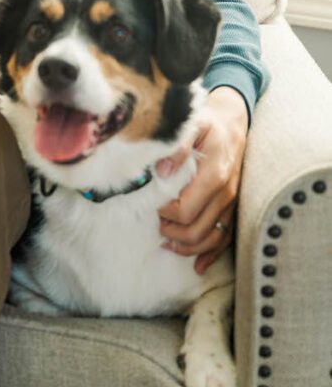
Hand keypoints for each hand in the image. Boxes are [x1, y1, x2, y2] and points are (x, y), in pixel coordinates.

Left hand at [155, 87, 248, 274]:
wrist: (233, 121)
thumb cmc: (208, 122)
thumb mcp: (192, 123)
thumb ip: (178, 146)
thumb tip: (162, 172)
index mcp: (214, 173)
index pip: (186, 209)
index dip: (165, 213)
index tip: (152, 205)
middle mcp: (226, 192)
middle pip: (197, 229)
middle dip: (172, 232)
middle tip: (156, 225)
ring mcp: (233, 203)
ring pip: (211, 239)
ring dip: (187, 247)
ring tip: (167, 242)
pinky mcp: (234, 208)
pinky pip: (226, 239)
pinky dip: (211, 255)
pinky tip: (198, 265)